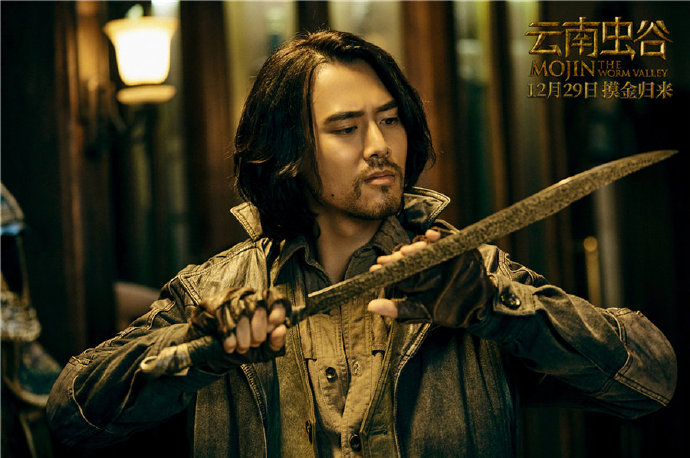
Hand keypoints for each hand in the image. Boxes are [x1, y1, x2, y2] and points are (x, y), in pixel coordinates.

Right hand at [186, 287, 289, 370]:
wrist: (207, 356)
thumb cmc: (237, 349)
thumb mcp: (261, 350)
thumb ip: (275, 342)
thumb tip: (282, 329)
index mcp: (260, 302)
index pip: (273, 297)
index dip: (277, 310)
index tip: (274, 326)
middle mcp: (244, 296)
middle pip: (258, 305)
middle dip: (258, 331)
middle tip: (254, 344)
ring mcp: (226, 298)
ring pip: (241, 312)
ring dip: (244, 336)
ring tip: (241, 348)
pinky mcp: (210, 306)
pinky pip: (223, 318)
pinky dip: (230, 337)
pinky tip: (229, 347)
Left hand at [367, 228, 495, 327]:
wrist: (479, 308)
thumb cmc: (447, 310)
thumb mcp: (421, 312)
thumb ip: (397, 310)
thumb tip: (370, 307)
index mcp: (415, 273)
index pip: (398, 266)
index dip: (387, 266)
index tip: (376, 267)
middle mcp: (426, 260)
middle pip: (409, 253)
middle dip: (398, 256)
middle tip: (390, 259)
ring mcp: (441, 252)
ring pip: (424, 244)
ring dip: (415, 246)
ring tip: (407, 251)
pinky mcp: (456, 246)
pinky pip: (446, 236)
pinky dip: (438, 234)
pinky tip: (430, 235)